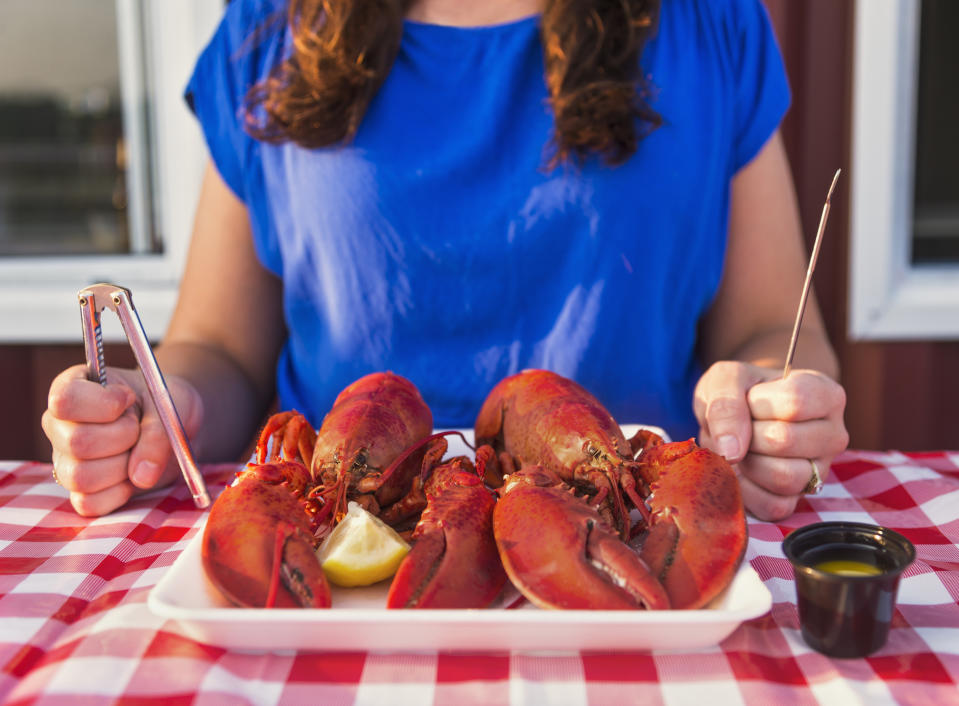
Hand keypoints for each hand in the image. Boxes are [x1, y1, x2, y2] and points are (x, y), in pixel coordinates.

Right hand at [41, 365, 202, 516]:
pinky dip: (119, 493)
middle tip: (138, 428)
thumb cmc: (162, 404)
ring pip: (81, 476)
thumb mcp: (167, 403)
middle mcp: (60, 426)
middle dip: (123, 437)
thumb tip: (141, 475)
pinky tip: (131, 475)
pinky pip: (90, 503)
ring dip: (122, 467)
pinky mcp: (79, 492)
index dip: (104, 404)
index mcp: (72, 389)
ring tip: (136, 452)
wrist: (175, 426)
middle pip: (78, 443)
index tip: (129, 400)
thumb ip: (157, 432)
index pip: (65, 400)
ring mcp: (65, 461)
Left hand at [693, 361, 847, 520]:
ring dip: (749, 463)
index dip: (757, 403)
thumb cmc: (737, 393)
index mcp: (826, 395)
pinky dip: (748, 491)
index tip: (749, 400)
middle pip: (785, 441)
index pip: (795, 402)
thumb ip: (726, 405)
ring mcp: (820, 471)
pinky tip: (742, 470)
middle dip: (748, 435)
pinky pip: (775, 506)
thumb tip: (731, 453)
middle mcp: (833, 435)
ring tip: (743, 449)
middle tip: (742, 429)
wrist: (732, 416)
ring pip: (785, 478)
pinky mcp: (799, 500)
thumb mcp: (726, 379)